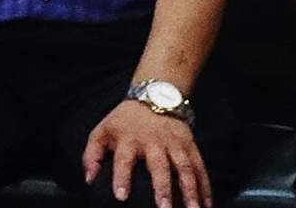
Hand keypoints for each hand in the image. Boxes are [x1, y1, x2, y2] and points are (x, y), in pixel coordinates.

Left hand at [83, 98, 210, 207]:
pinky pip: (200, 169)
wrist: (154, 98)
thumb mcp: (102, 131)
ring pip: (185, 168)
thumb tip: (89, 180)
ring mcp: (175, 144)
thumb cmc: (125, 121)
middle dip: (162, 188)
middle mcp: (153, 142)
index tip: (121, 197)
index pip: (123, 160)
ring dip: (190, 191)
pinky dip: (205, 187)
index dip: (122, 178)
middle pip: (159, 166)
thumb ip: (92, 155)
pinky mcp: (190, 147)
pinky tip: (207, 204)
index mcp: (129, 139)